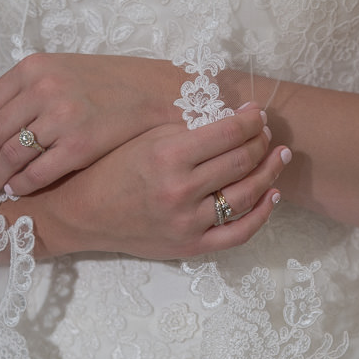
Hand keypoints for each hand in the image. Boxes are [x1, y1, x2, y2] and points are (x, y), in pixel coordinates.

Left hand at [0, 53, 185, 195]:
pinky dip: (21, 185)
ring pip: (11, 155)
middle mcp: (43, 88)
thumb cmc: (112, 84)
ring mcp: (61, 116)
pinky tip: (17, 191)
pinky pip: (36, 172)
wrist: (159, 94)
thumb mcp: (66, 71)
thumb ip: (32, 89)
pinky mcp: (80, 144)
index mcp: (34, 67)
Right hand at [22, 108, 290, 259]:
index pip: (228, 133)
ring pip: (246, 195)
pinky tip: (272, 194)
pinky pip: (238, 232)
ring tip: (278, 156)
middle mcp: (180, 189)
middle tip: (267, 131)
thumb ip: (186, 128)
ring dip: (270, 172)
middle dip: (262, 141)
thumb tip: (232, 117)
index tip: (257, 112)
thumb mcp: (144, 137)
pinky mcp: (190, 246)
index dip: (251, 120)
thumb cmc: (109, 168)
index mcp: (168, 155)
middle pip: (242, 161)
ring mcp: (187, 222)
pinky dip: (261, 214)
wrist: (80, 213)